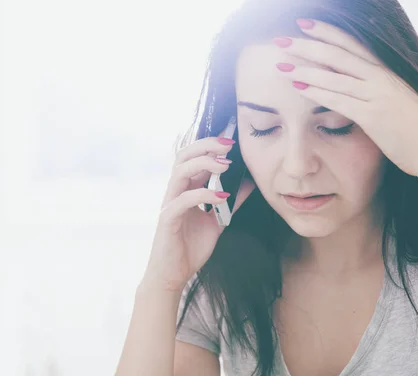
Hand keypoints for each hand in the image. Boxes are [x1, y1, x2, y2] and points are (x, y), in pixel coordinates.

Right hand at [143, 136, 254, 292]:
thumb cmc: (190, 248)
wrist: (174, 275)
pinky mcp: (168, 219)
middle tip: (228, 144)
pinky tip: (221, 196)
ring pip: (180, 172)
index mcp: (186, 189)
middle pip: (184, 156)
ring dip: (203, 164)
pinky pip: (183, 200)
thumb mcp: (218, 221)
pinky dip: (203, 195)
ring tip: (225, 165)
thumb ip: (230, 202)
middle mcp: (175, 192)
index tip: (232, 141)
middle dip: (205, 146)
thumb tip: (249, 184)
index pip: (194, 158)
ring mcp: (170, 204)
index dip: (211, 146)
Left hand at [273, 19, 417, 176]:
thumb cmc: (413, 127)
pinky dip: (317, 93)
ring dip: (305, 69)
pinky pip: (339, 101)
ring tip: (281, 65)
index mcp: (385, 71)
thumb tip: (352, 83)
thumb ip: (374, 87)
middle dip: (307, 46)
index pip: (351, 44)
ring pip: (335, 76)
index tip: (303, 24)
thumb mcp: (394, 97)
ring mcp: (377, 95)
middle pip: (337, 55)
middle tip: (281, 40)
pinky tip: (298, 87)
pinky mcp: (373, 116)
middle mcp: (380, 78)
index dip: (326, 32)